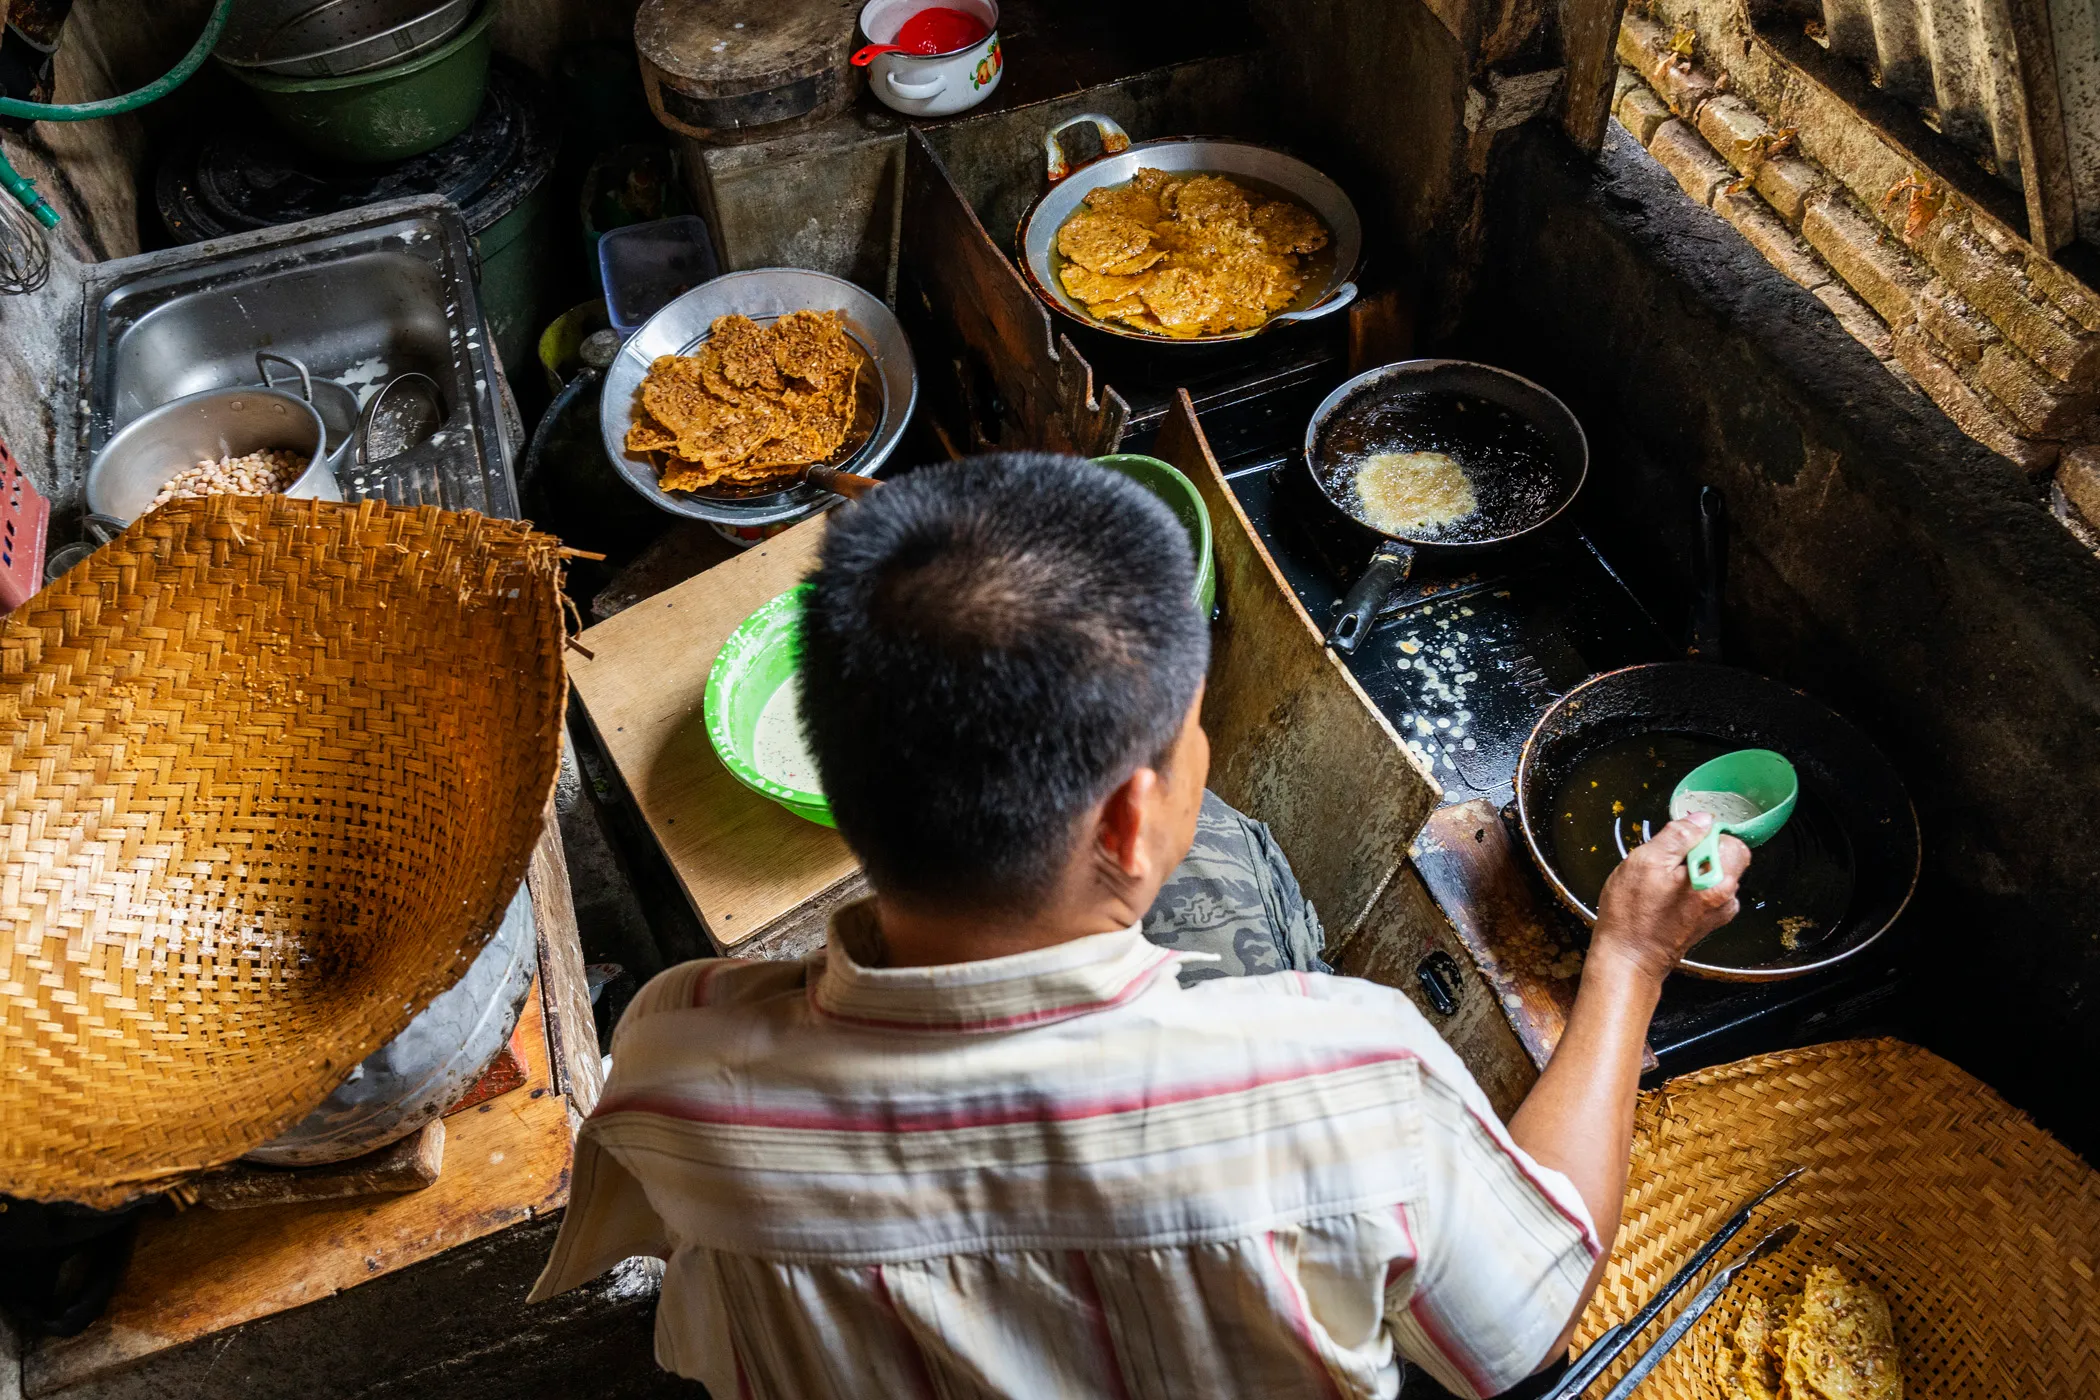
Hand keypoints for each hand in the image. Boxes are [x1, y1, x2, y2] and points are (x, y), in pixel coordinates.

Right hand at [1589, 814, 1748, 984]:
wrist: (1628, 959)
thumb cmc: (1633, 914)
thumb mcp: (1646, 862)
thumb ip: (1678, 836)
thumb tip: (1702, 819)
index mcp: (1718, 881)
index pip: (1731, 841)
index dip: (1704, 836)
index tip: (1678, 845)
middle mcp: (1726, 898)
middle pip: (1723, 857)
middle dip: (1696, 853)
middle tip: (1664, 864)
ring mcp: (1718, 912)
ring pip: (1711, 873)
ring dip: (1689, 871)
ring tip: (1660, 883)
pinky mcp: (1707, 922)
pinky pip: (1703, 891)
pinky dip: (1687, 888)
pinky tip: (1663, 897)